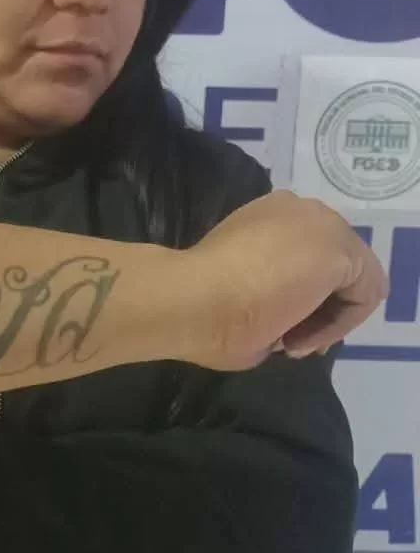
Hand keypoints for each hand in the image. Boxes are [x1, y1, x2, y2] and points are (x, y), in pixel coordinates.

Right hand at [178, 189, 387, 370]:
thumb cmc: (198, 303)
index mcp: (267, 215)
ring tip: (290, 342)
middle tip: (289, 340)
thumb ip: (266, 290)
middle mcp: (298, 210)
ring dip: (327, 317)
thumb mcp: (235, 288)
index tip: (273, 329)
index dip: (297, 300)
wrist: (189, 300)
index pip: (304, 257)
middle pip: (334, 266)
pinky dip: (338, 324)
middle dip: (317, 307)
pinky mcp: (340, 251)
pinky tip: (299, 336)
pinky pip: (363, 296)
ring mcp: (321, 225)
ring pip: (353, 280)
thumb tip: (280, 321)